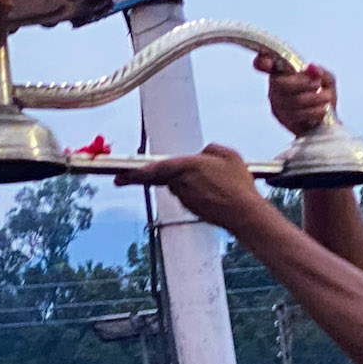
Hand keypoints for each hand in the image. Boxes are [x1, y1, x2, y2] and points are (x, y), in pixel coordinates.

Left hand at [115, 145, 271, 233]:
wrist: (244, 214)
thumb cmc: (237, 183)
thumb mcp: (228, 154)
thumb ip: (210, 149)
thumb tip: (202, 155)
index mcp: (186, 167)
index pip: (154, 168)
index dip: (134, 173)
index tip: (118, 176)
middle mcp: (180, 184)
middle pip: (155, 179)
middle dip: (136, 179)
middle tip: (120, 178)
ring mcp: (184, 199)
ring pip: (175, 185)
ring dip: (180, 182)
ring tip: (207, 180)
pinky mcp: (191, 209)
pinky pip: (187, 195)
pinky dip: (193, 192)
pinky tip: (213, 191)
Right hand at [257, 52, 335, 135]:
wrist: (324, 121)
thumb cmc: (322, 96)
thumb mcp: (326, 80)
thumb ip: (320, 73)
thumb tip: (312, 67)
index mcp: (281, 72)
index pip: (264, 64)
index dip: (261, 62)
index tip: (267, 63)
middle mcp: (274, 88)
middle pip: (281, 84)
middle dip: (302, 84)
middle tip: (318, 85)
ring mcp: (277, 105)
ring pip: (292, 100)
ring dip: (313, 98)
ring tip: (326, 98)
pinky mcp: (283, 120)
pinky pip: (296, 115)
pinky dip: (313, 111)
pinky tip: (323, 109)